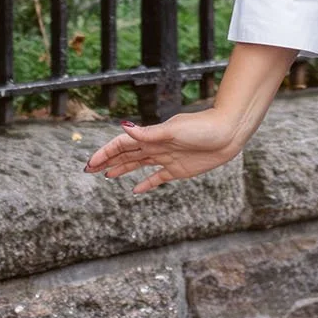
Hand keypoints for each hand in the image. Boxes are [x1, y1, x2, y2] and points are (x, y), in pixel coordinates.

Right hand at [82, 107, 246, 194]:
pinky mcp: (179, 170)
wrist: (228, 133)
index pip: (122, 145)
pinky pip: (158, 178)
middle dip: (108, 161)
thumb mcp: (174, 130)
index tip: (90, 163)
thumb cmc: (203, 127)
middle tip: (90, 169)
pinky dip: (146, 184)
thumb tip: (124, 127)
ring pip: (138, 165)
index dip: (106, 153)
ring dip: (122, 169)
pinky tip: (135, 190)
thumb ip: (148, 133)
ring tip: (107, 175)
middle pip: (127, 155)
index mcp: (153, 136)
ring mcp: (167, 158)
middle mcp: (157, 147)